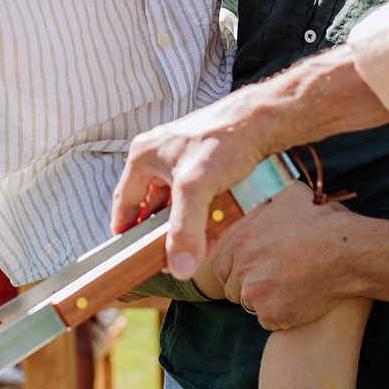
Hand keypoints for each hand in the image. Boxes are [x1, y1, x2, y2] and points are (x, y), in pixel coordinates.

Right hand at [110, 85, 281, 279]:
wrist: (264, 120)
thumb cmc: (225, 139)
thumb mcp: (196, 187)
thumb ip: (185, 229)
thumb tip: (179, 267)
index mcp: (144, 157)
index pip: (125, 202)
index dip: (128, 231)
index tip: (133, 256)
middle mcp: (160, 157)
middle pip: (154, 207)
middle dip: (167, 234)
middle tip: (177, 255)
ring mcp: (183, 160)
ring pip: (180, 204)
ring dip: (190, 226)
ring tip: (206, 243)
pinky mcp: (205, 164)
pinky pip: (199, 196)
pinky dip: (205, 214)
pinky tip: (219, 225)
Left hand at [211, 188, 364, 329]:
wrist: (346, 251)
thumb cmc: (323, 222)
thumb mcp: (290, 196)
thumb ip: (269, 203)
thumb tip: (266, 193)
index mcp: (241, 241)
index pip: (221, 266)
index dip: (237, 271)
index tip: (254, 271)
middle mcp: (243, 268)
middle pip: (233, 290)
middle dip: (250, 288)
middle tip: (275, 282)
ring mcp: (256, 293)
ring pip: (251, 306)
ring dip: (266, 302)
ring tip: (291, 289)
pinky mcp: (273, 313)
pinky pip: (270, 322)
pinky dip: (283, 316)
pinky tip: (301, 302)